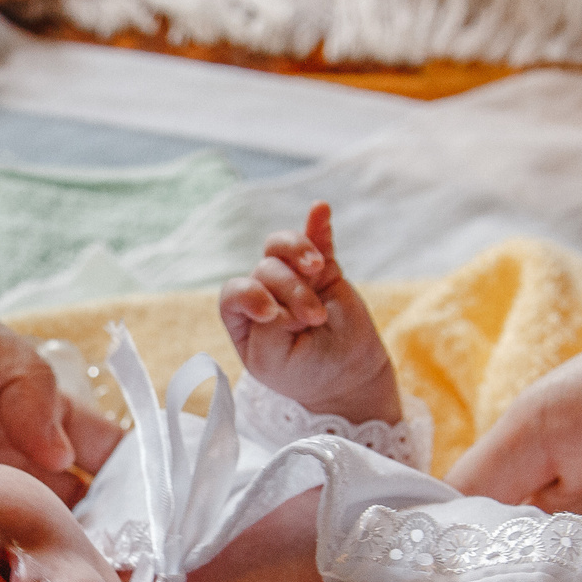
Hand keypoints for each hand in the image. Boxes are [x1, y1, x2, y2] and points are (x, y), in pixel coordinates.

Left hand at [219, 202, 404, 425]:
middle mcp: (262, 291)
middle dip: (292, 292)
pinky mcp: (322, 268)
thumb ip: (266, 327)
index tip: (271, 314)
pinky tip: (320, 209)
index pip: (235, 292)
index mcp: (242, 317)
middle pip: (266, 271)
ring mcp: (292, 276)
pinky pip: (317, 238)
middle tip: (315, 319)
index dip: (250, 296)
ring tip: (317, 269)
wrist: (346, 373)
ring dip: (299, 252)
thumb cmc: (303, 371)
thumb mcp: (274, 361)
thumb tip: (278, 294)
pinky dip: (318, 223)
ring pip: (282, 247)